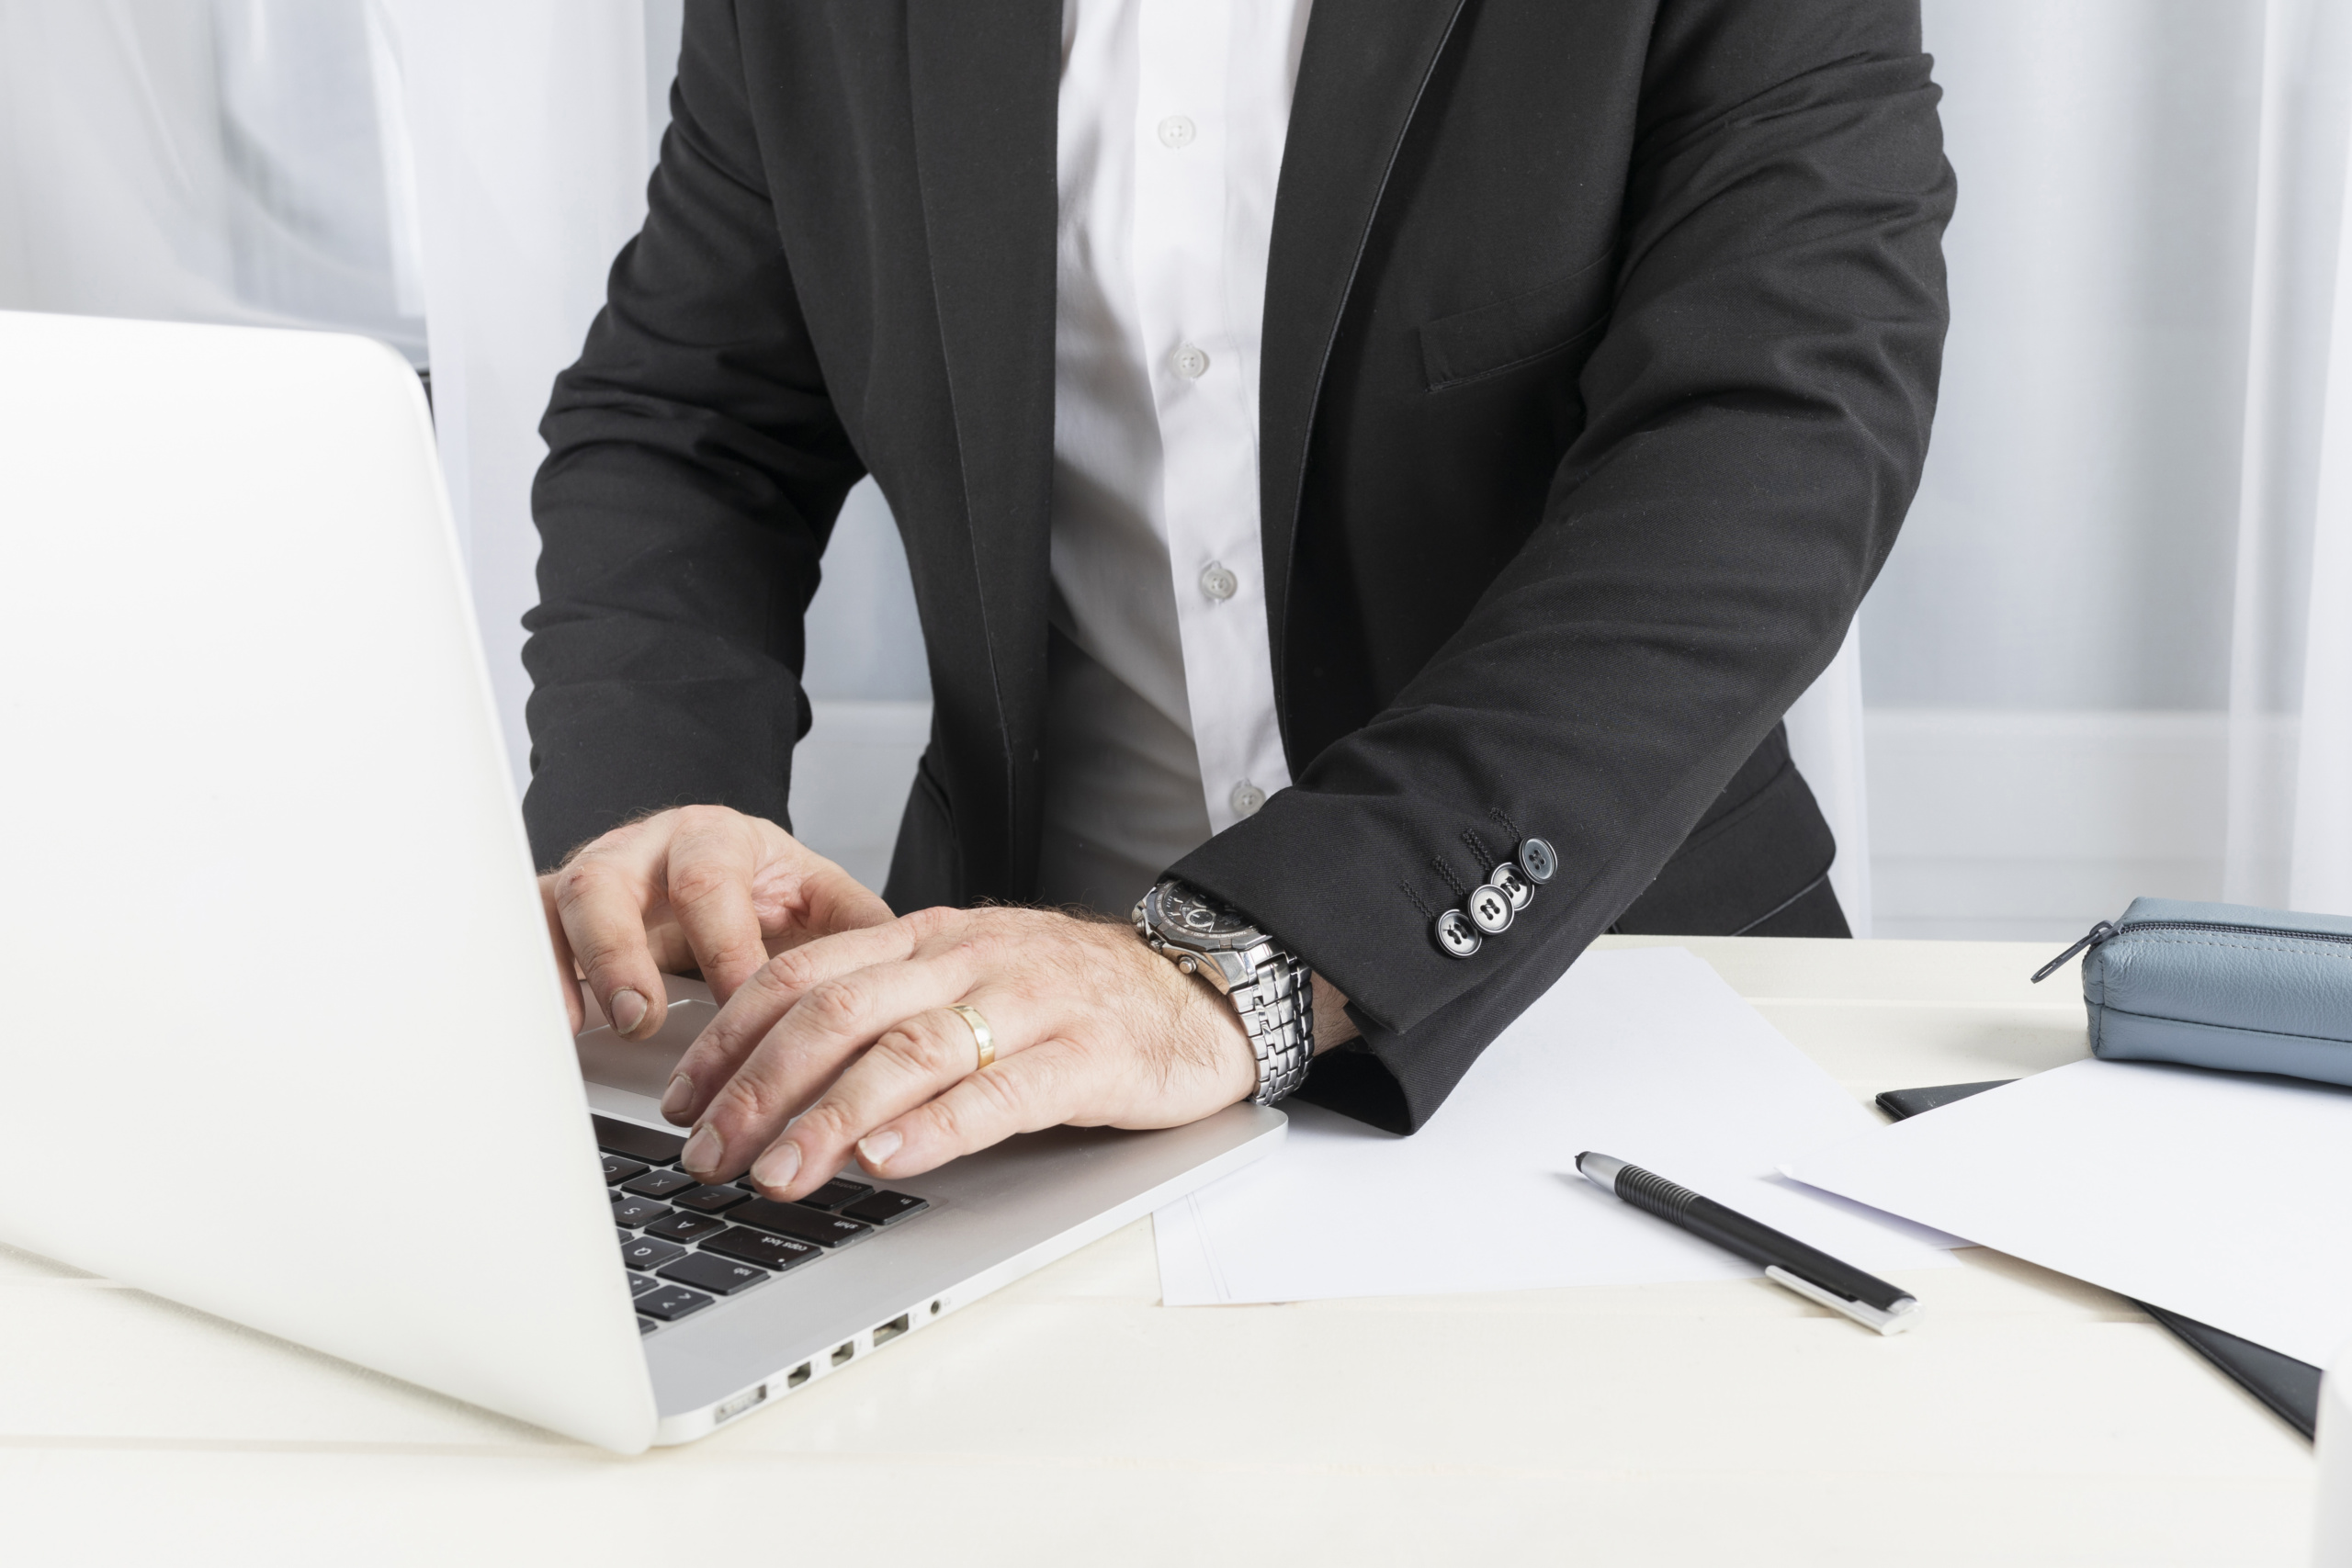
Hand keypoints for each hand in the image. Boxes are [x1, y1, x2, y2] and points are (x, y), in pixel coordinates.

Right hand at [541, 805, 894, 1040]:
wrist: (725, 871)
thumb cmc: (772, 893)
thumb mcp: (822, 904)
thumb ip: (859, 933)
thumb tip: (906, 974)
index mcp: (717, 838)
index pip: (711, 882)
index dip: (722, 946)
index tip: (738, 1003)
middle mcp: (645, 849)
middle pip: (614, 879)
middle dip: (625, 951)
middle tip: (642, 1015)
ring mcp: (593, 878)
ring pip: (562, 903)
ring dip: (576, 966)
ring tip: (591, 1024)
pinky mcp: (555, 913)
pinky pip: (526, 933)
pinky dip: (536, 977)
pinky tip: (552, 1027)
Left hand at [658, 905, 1266, 1195]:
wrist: (1204, 989)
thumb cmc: (1076, 998)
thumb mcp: (970, 980)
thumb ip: (890, 1009)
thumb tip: (778, 1077)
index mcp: (929, 938)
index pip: (804, 973)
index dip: (731, 1035)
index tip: (680, 1099)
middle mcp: (969, 959)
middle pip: (839, 1011)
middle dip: (760, 1086)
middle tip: (708, 1153)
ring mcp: (1030, 1002)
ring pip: (908, 1050)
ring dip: (829, 1116)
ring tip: (780, 1173)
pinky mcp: (1087, 1054)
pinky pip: (1002, 1090)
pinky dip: (938, 1126)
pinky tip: (890, 1159)